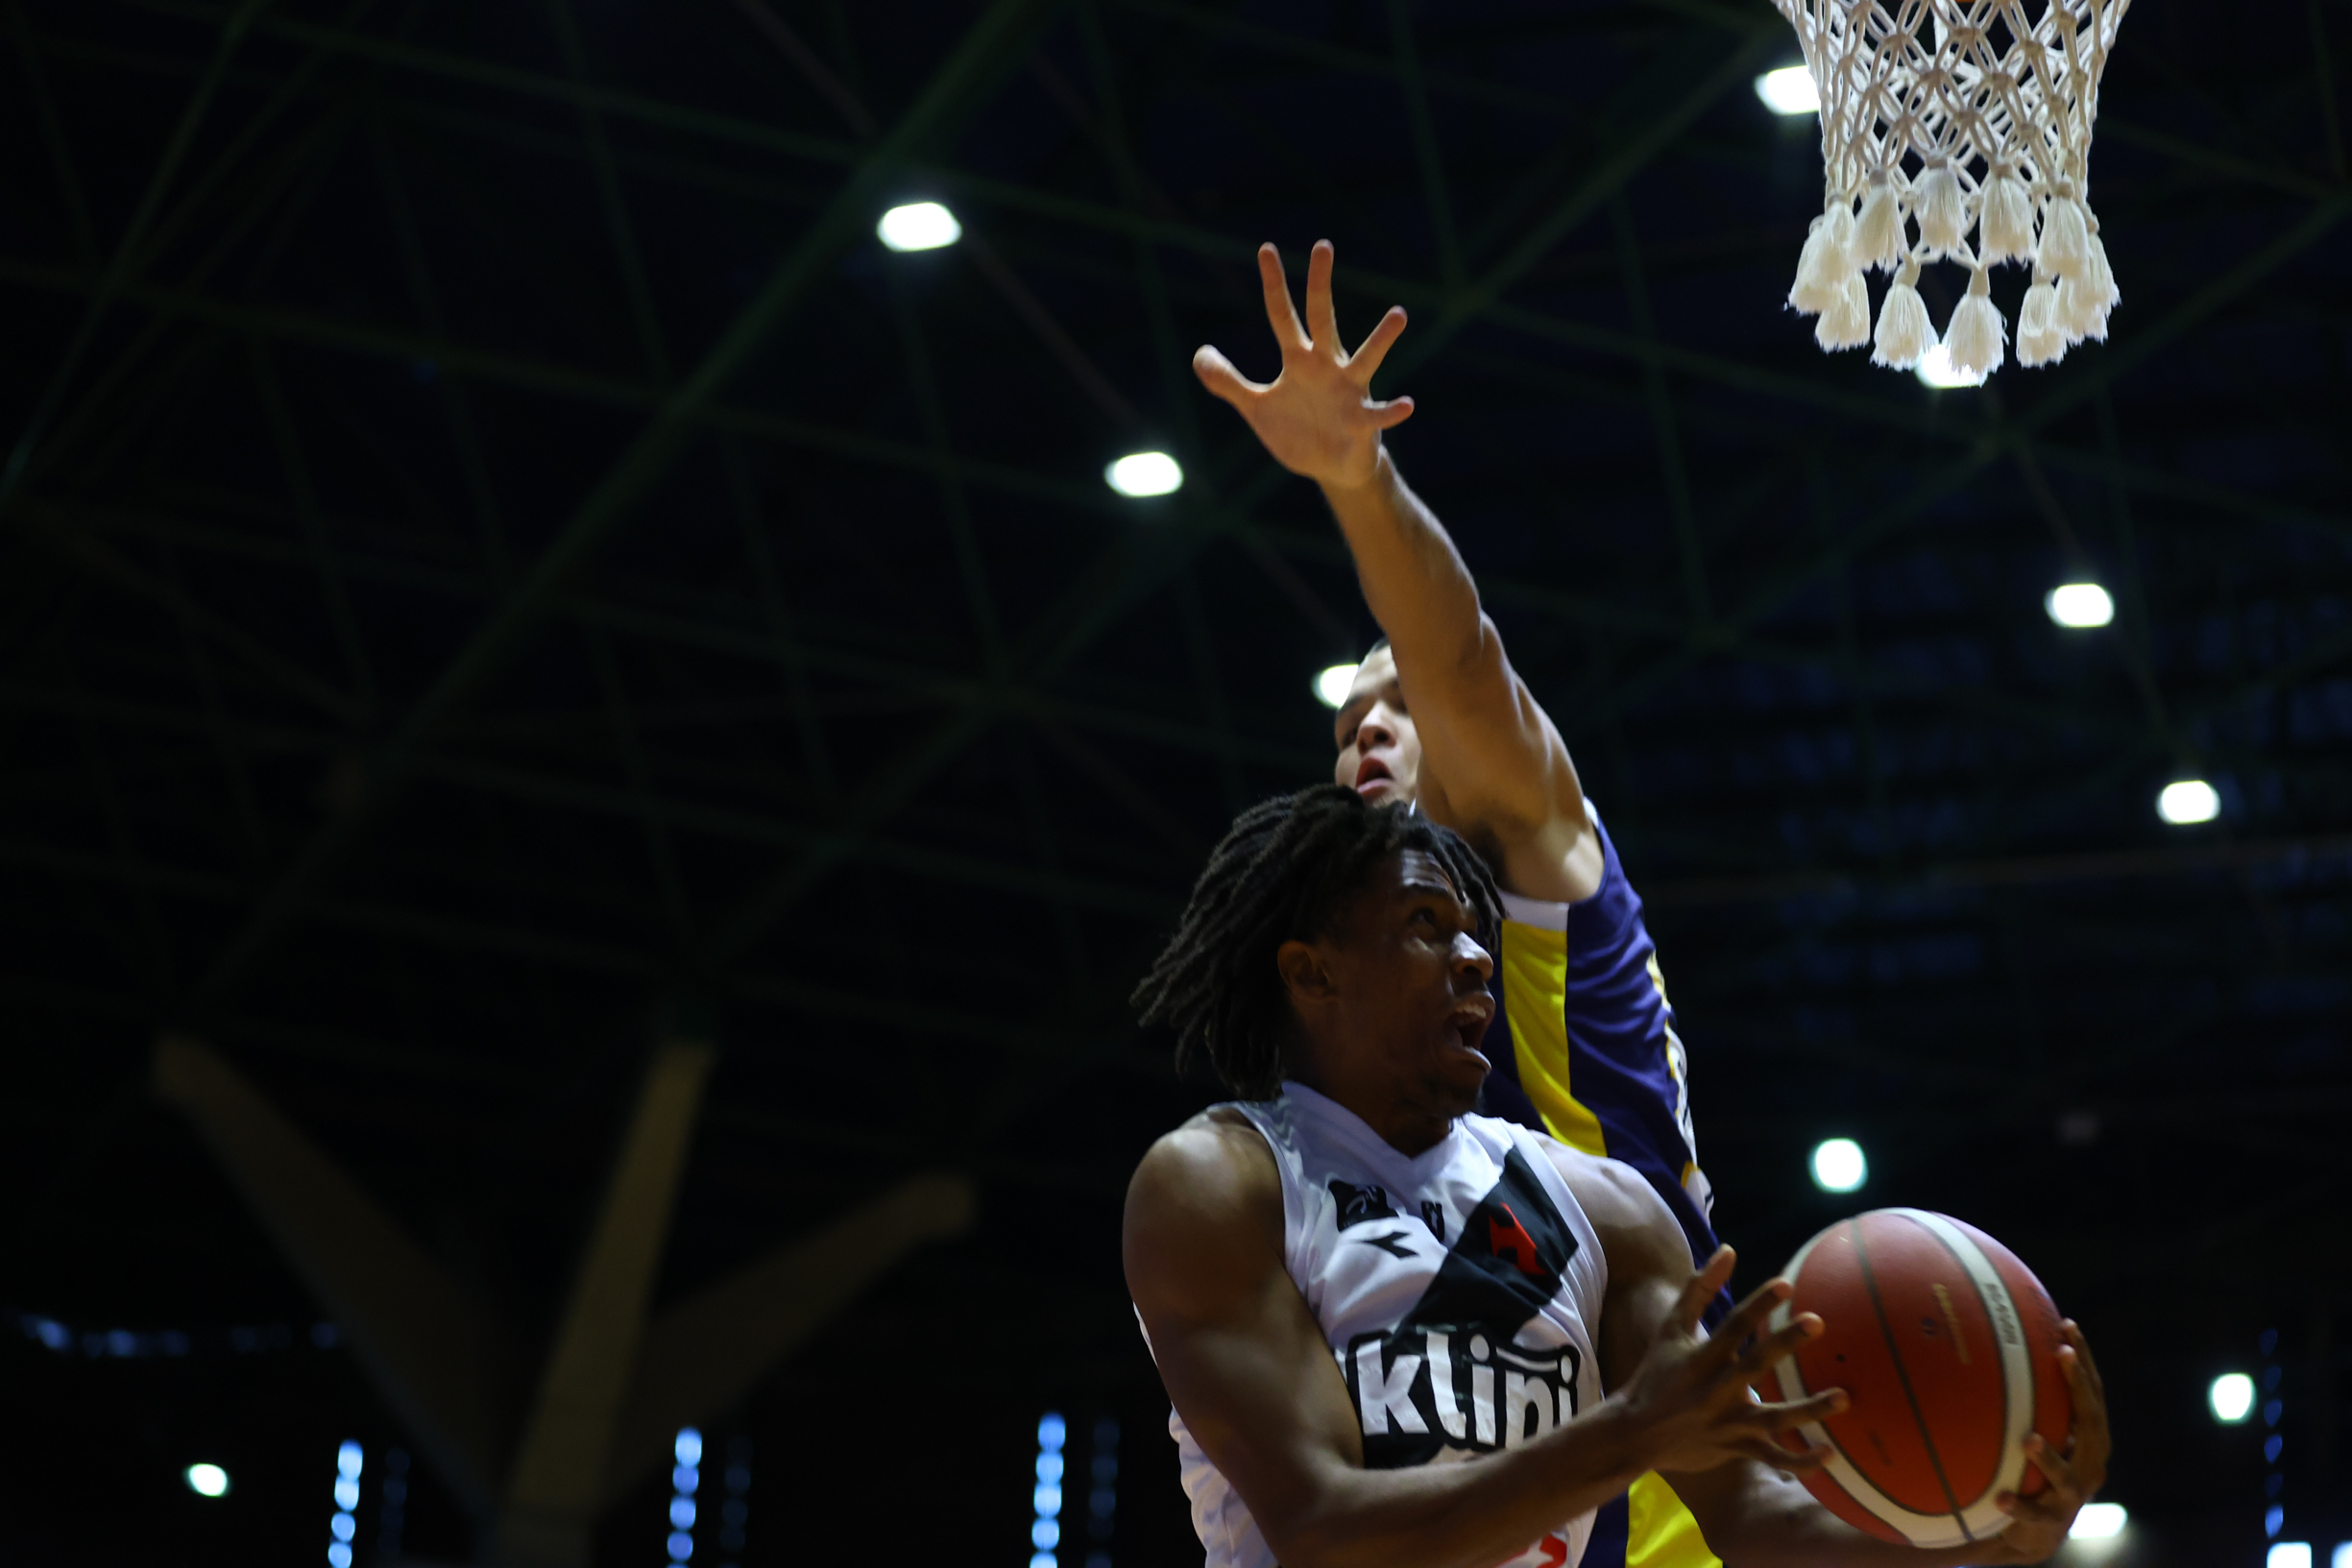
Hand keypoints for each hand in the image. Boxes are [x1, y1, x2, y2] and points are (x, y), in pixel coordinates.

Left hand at [1193, 240, 1412, 490]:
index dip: (1273, 284)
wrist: (1330, 468)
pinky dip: (1392, 411)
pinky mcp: (1362, 422)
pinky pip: (1378, 414)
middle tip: (1322, 245)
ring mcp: (1348, 391)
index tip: (1265, 248)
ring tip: (1398, 314)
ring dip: (1381, 338)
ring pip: (1366, 358)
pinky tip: (1407, 404)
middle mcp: (1327, 366)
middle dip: (1319, 284)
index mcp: (1300, 360)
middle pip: (1322, 318)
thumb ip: (1229, 381)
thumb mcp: (1256, 407)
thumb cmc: (1298, 431)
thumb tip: (1200, 354)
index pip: (1282, 314)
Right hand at [1613, 1247, 1845, 1476]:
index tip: (1786, 1284)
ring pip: (1774, 1418)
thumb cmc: (1657, 1374)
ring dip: (1810, 1410)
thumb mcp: (1671, 1330)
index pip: (1732, 1326)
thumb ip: (1699, 1289)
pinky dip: (1800, 1461)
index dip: (1758, 1305)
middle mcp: (1716, 1390)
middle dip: (1786, 1343)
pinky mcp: (1737, 1449)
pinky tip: (1831, 1453)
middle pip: (1756, 1364)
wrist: (1635, 1434)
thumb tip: (1729, 1249)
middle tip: (1817, 1321)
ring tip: (1845, 1397)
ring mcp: (1728, 1423)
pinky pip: (1772, 1458)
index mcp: (1701, 1359)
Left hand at [1977, 1321, 2111, 1563]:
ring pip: (2065, 1476)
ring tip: (2028, 1438)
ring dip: (2047, 1458)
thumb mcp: (2038, 1430)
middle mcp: (2089, 1465)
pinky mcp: (2048, 1522)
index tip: (2067, 1326)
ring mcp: (2071, 1497)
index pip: (2093, 1396)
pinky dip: (2017, 1505)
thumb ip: (2030, 1401)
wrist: (2034, 1532)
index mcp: (2090, 1441)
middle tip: (2062, 1354)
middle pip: (2091, 1424)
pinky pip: (2032, 1513)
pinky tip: (2000, 1497)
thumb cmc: (2034, 1469)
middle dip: (2078, 1388)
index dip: (2084, 1363)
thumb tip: (1993, 1344)